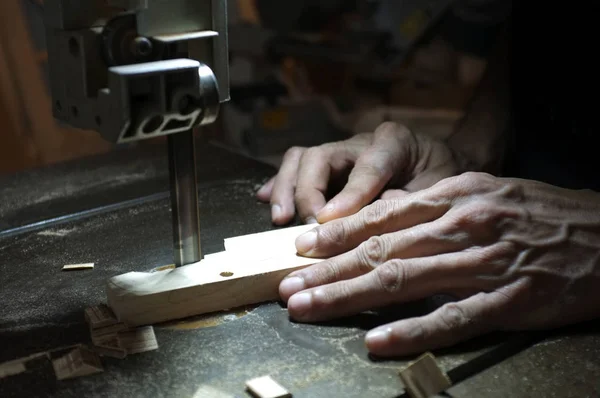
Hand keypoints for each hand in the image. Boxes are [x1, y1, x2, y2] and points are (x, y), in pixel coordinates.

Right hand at [256, 122, 461, 224]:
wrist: (442, 167)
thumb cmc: (443, 180)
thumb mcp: (439, 191)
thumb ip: (408, 202)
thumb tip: (369, 218)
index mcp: (395, 142)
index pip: (366, 165)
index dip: (348, 195)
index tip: (329, 222)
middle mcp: (361, 141)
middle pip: (320, 157)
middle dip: (308, 193)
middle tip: (308, 228)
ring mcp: (341, 152)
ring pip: (301, 159)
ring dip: (285, 188)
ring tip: (279, 218)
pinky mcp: (329, 166)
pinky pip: (296, 168)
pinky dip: (279, 184)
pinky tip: (265, 200)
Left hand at [279, 172, 599, 356]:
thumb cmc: (537, 213)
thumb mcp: (482, 193)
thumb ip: (430, 207)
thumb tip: (379, 219)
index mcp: (453, 196)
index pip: (381, 217)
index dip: (335, 234)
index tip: (299, 249)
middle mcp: (461, 225)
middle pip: (380, 250)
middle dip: (327, 270)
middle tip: (288, 286)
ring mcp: (483, 264)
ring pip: (403, 282)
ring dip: (349, 297)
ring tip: (309, 309)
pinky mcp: (508, 301)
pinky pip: (452, 319)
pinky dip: (412, 332)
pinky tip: (377, 342)